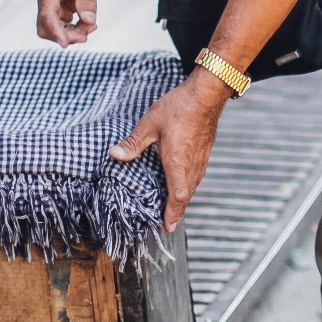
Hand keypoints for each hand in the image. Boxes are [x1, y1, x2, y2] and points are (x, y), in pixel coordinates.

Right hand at [35, 0, 102, 45]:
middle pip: (46, 28)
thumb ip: (88, 2)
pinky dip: (76, 29)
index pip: (47, 16)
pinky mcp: (61, 10)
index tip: (65, 44)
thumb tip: (88, 21)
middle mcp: (47, 1)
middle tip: (85, 34)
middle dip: (65, 35)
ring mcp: (54, 7)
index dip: (55, 32)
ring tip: (91, 27)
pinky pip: (65, 27)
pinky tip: (89, 25)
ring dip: (72, 34)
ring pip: (56, 30)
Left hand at [109, 72, 229, 229]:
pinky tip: (183, 183)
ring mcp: (201, 159)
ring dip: (183, 199)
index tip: (167, 226)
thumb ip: (133, 142)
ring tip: (174, 208)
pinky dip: (189, 186)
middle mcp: (192, 165)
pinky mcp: (205, 152)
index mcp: (177, 162)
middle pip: (186, 195)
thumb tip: (114, 155)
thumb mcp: (150, 124)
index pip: (177, 196)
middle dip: (177, 211)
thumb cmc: (179, 107)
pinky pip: (197, 176)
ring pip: (193, 186)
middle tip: (167, 223)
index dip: (172, 213)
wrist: (207, 94)